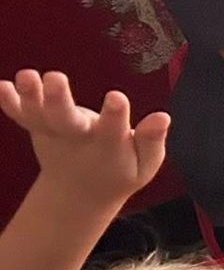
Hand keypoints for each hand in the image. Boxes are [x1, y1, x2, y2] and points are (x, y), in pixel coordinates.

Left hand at [0, 70, 168, 206]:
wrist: (78, 194)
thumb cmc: (119, 171)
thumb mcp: (145, 165)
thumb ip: (152, 141)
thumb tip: (162, 117)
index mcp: (108, 146)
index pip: (113, 129)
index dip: (115, 115)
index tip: (116, 98)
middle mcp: (77, 139)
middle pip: (65, 120)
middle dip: (59, 99)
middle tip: (55, 77)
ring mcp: (54, 134)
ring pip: (39, 116)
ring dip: (30, 96)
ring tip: (26, 75)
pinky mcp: (39, 129)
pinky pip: (22, 116)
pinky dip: (10, 103)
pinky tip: (2, 86)